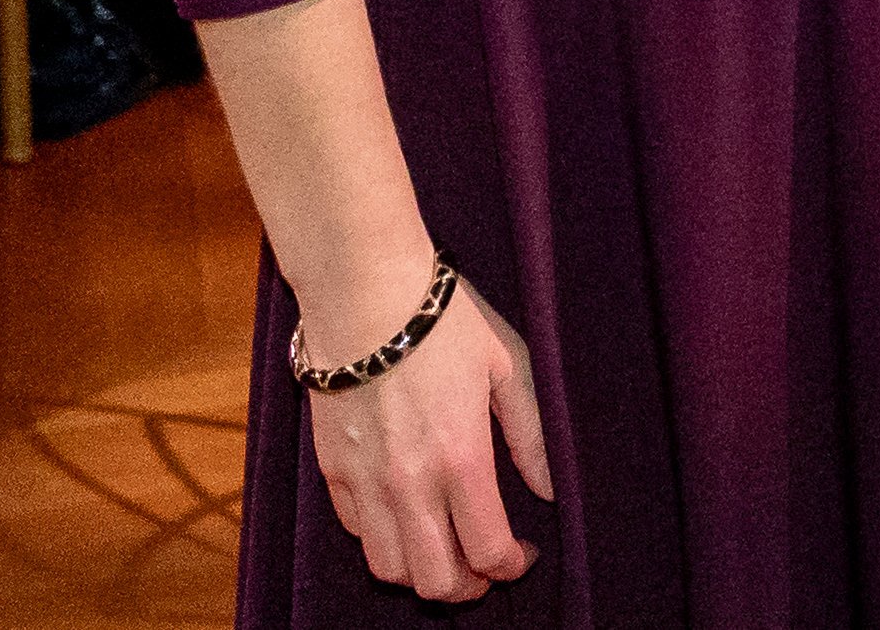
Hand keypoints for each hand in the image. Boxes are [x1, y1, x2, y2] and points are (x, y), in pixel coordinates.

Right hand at [300, 263, 549, 601]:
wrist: (366, 292)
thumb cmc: (446, 322)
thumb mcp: (507, 367)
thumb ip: (529, 436)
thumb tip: (547, 489)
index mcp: (462, 458)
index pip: (487, 551)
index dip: (511, 568)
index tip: (523, 555)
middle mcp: (410, 483)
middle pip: (434, 579)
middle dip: (467, 587)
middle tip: (486, 566)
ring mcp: (365, 481)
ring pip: (389, 568)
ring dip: (421, 573)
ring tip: (446, 553)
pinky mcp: (332, 470)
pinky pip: (357, 531)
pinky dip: (383, 540)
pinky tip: (407, 518)